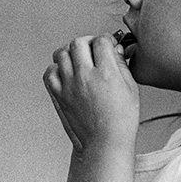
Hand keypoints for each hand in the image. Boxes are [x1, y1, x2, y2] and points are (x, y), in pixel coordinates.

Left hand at [43, 34, 139, 152]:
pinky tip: (66, 72)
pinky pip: (49, 73)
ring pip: (61, 53)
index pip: (101, 41)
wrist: (105, 142)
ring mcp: (69, 85)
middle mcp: (84, 76)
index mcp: (105, 73)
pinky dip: (56, 68)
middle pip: (79, 42)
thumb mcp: (130, 88)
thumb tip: (117, 50)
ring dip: (70, 52)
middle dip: (88, 41)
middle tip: (93, 48)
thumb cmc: (121, 120)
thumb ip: (122, 65)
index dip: (107, 39)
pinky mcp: (59, 95)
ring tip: (79, 58)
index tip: (108, 44)